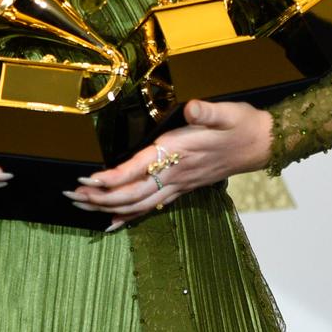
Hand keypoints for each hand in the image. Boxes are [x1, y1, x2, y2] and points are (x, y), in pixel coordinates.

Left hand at [64, 99, 271, 230]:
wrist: (261, 143)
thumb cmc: (241, 124)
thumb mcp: (226, 112)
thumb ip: (208, 111)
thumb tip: (193, 108)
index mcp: (178, 152)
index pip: (137, 170)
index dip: (111, 178)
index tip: (87, 179)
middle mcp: (175, 173)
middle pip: (130, 194)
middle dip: (98, 197)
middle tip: (69, 194)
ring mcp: (178, 184)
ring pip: (137, 204)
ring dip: (107, 207)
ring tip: (79, 206)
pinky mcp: (182, 188)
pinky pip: (151, 207)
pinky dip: (128, 216)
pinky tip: (112, 223)